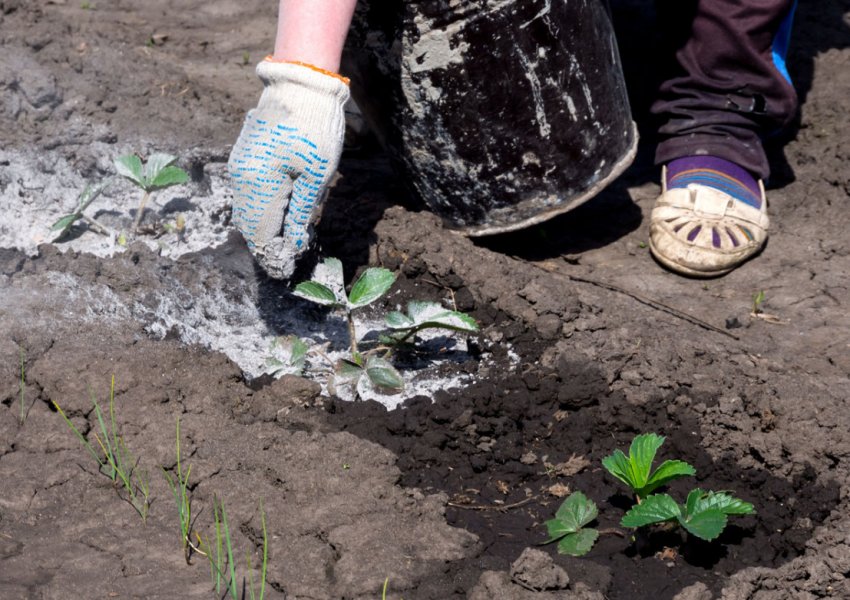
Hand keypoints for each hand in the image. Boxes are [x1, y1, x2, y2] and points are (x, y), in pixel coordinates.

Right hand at [228, 60, 349, 278]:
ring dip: (262, 230)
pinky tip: (276, 220)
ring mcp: (239, 167)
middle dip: (265, 247)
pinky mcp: (244, 158)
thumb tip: (293, 244)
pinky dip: (260, 212)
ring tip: (281, 247)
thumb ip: (301, 213)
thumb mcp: (316, 175)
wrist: (300, 83)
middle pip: (248, 226)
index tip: (285, 273)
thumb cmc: (315, 128)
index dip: (273, 256)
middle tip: (283, 265)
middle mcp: (241, 178)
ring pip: (246, 211)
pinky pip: (248, 195)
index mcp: (258, 184)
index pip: (261, 233)